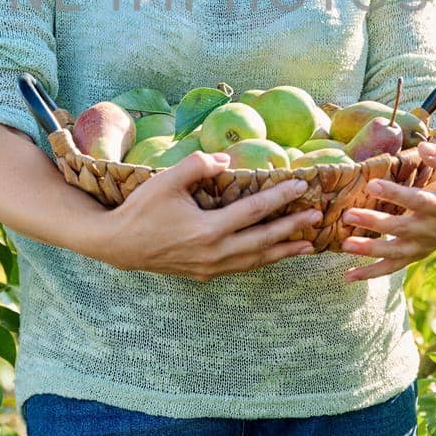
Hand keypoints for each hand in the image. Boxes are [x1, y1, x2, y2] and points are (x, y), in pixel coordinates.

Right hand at [101, 151, 321, 281]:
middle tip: (316, 216)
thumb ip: (198, 165)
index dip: (280, 197)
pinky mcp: (205, 274)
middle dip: (293, 228)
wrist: (118, 244)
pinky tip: (273, 254)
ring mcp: (210, 267)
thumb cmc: (142, 209)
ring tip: (307, 244)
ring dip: (283, 251)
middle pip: (264, 241)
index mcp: (208, 229)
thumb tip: (227, 161)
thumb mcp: (167, 180)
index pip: (254, 211)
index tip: (301, 186)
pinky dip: (262, 260)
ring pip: (256, 260)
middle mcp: (214, 253)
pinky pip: (242, 267)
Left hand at [340, 139, 435, 282]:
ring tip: (345, 244)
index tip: (372, 185)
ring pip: (396, 252)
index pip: (418, 201)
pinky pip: (394, 266)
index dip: (396, 195)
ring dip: (370, 250)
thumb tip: (423, 147)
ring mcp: (424, 244)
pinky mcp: (417, 252)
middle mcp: (433, 229)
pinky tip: (349, 275)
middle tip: (349, 215)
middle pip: (401, 229)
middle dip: (374, 223)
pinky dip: (372, 272)